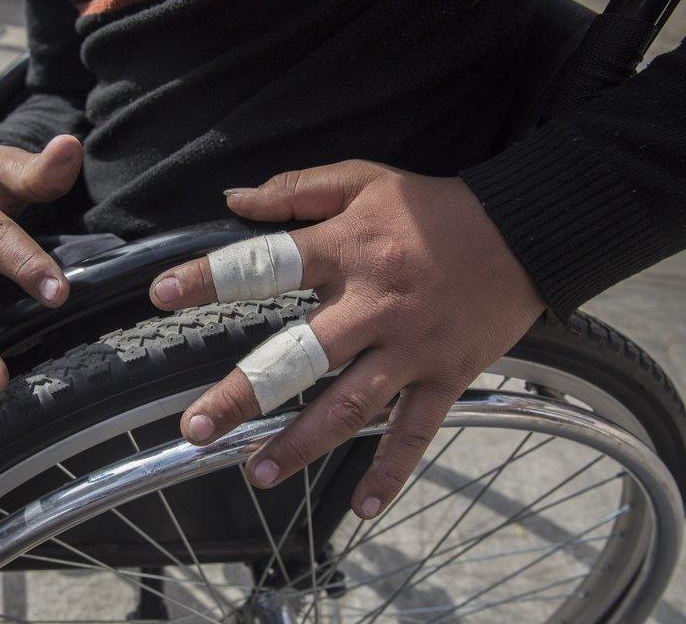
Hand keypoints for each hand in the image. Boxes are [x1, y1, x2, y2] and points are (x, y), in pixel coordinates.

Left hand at [149, 160, 544, 517]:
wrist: (526, 230)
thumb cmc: (435, 205)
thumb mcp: (365, 179)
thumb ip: (298, 188)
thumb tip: (234, 198)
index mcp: (346, 251)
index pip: (265, 265)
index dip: (209, 279)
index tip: (161, 296)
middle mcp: (373, 305)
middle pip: (299, 356)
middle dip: (244, 394)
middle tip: (197, 430)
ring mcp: (410, 348)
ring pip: (351, 405)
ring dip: (303, 444)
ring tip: (258, 475)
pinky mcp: (447, 377)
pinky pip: (417, 432)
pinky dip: (392, 471)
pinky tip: (362, 509)